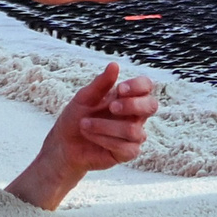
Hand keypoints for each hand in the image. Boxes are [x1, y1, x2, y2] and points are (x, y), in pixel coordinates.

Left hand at [5, 63, 158, 209]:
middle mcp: (134, 116)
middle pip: (152, 106)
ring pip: (133, 130)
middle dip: (132, 105)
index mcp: (126, 98)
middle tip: (111, 107)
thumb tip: (114, 64)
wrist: (64, 143)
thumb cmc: (76, 117)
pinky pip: (126, 147)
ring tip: (84, 124)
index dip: (138, 86)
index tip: (120, 89)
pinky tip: (90, 135)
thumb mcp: (84, 98)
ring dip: (105, 126)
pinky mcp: (128, 152)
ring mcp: (133, 135)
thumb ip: (100, 84)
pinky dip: (104, 139)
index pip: (146, 86)